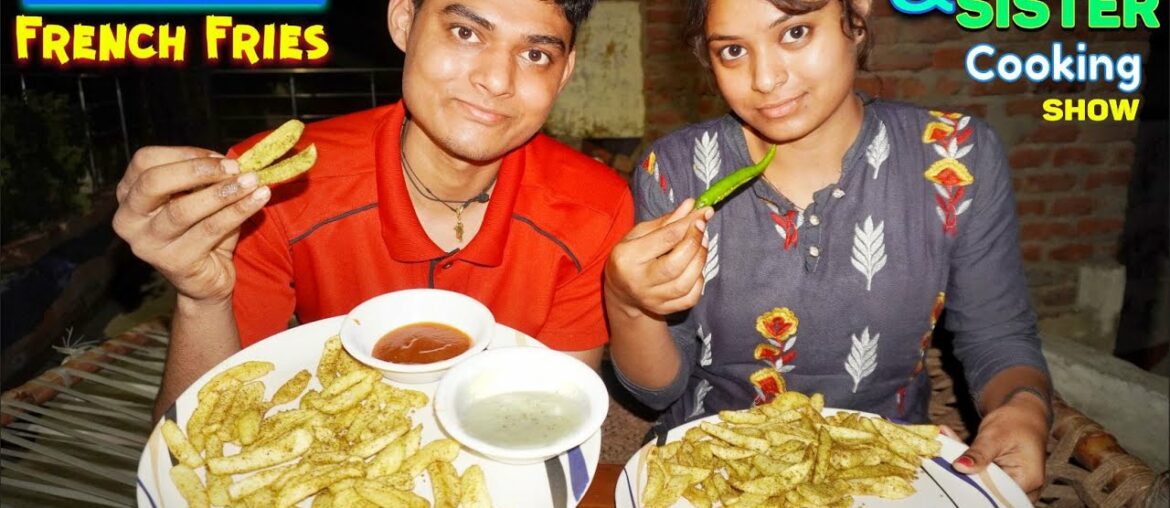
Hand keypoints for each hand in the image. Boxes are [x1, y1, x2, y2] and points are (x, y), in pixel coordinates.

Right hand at [112, 147, 269, 302]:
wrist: (207, 279)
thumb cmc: (201, 229)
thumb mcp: (198, 197)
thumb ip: (205, 178)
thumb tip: (233, 159)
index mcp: (128, 194)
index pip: (146, 161)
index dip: (186, 154)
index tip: (221, 158)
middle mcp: (128, 219)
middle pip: (153, 182)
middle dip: (197, 170)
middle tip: (235, 167)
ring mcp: (148, 244)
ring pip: (183, 210)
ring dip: (223, 191)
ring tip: (252, 181)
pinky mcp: (174, 263)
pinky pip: (210, 230)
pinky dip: (238, 211)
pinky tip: (259, 198)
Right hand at [604, 198, 712, 316]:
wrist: (622, 291)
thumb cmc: (631, 256)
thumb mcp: (640, 234)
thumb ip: (666, 221)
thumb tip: (692, 205)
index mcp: (627, 257)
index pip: (664, 238)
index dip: (688, 224)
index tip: (703, 212)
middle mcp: (638, 281)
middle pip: (675, 264)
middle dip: (694, 243)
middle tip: (702, 229)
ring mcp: (652, 299)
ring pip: (686, 283)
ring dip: (700, 260)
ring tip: (701, 244)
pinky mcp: (664, 309)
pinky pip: (691, 297)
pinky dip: (699, 280)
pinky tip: (696, 268)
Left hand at [952, 393, 1048, 500]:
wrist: (1022, 416)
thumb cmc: (1015, 423)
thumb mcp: (994, 436)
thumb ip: (978, 454)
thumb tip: (959, 467)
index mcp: (1027, 481)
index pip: (995, 493)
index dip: (974, 484)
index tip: (955, 468)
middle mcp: (1024, 489)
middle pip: (989, 492)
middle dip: (966, 475)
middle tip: (947, 455)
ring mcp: (1013, 487)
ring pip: (983, 485)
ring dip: (964, 468)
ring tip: (949, 445)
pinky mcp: (1002, 482)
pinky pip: (982, 479)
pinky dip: (968, 465)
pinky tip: (953, 446)